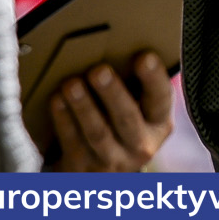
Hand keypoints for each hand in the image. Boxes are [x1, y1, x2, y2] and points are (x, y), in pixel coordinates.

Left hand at [49, 52, 173, 172]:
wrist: (101, 172)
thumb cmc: (121, 124)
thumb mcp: (139, 110)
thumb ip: (136, 88)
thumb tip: (118, 47)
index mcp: (159, 124)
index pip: (161, 99)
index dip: (154, 78)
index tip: (144, 56)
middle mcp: (140, 145)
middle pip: (127, 117)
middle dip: (112, 92)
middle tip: (98, 70)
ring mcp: (112, 161)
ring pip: (97, 132)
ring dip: (83, 106)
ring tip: (71, 83)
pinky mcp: (83, 168)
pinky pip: (72, 142)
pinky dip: (63, 120)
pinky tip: (57, 100)